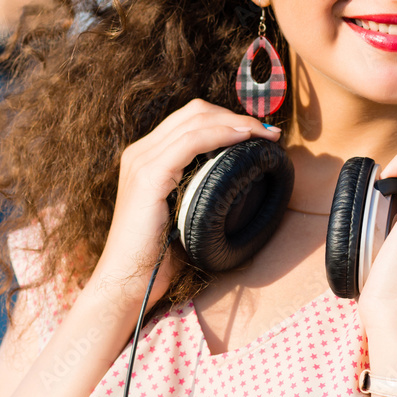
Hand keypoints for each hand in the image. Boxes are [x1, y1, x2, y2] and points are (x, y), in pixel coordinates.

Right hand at [91, 99, 280, 307]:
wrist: (127, 283)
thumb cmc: (158, 257)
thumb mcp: (181, 213)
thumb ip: (196, 190)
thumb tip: (236, 180)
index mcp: (145, 157)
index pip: (190, 119)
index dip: (228, 118)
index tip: (260, 134)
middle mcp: (140, 151)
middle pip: (195, 112)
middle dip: (237, 116)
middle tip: (269, 133)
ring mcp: (141, 161)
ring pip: (196, 121)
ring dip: (237, 123)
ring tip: (265, 135)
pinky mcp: (148, 176)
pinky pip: (190, 142)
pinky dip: (221, 134)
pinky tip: (243, 139)